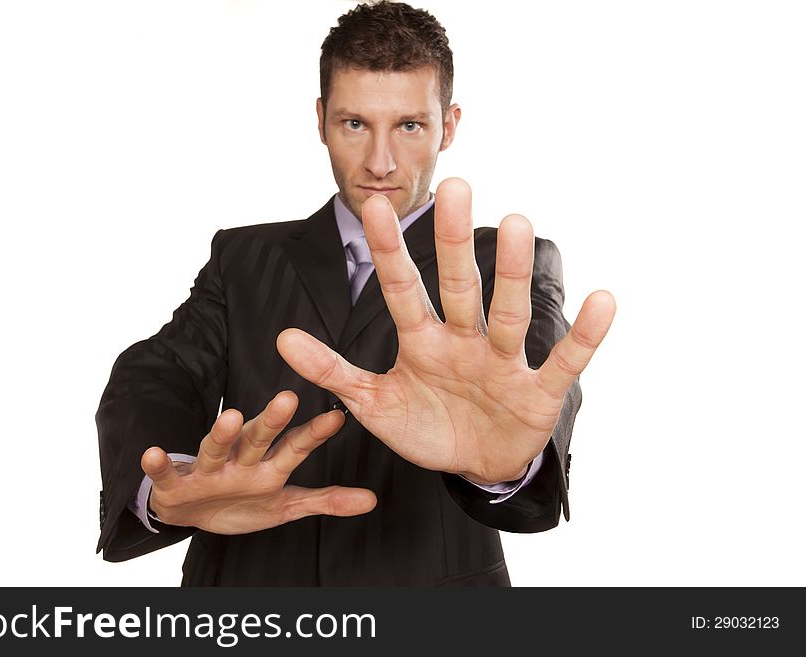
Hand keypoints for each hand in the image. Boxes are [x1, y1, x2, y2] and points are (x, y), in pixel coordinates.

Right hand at [140, 391, 376, 533]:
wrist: (192, 514)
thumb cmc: (242, 502)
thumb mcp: (285, 504)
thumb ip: (325, 500)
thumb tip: (371, 500)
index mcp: (268, 466)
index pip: (294, 446)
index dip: (314, 433)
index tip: (338, 417)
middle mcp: (240, 461)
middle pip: (257, 438)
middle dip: (271, 421)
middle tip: (287, 398)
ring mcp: (209, 470)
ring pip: (215, 449)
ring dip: (221, 434)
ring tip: (230, 417)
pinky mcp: (177, 484)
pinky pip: (168, 474)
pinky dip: (159, 465)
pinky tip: (154, 453)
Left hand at [277, 178, 615, 484]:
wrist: (473, 465)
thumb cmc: (425, 426)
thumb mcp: (374, 403)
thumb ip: (333, 371)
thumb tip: (282, 338)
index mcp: (422, 342)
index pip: (401, 290)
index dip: (387, 253)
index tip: (371, 207)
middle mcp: (463, 341)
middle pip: (458, 287)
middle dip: (455, 242)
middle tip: (457, 186)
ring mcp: (502, 363)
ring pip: (508, 312)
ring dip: (513, 272)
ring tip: (519, 222)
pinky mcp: (537, 392)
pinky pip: (564, 361)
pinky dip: (584, 335)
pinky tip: (602, 299)